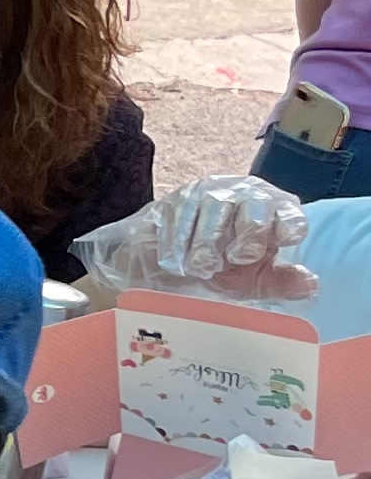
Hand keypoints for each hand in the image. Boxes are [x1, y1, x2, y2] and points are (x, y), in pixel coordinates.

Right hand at [77, 173, 315, 305]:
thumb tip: (310, 285)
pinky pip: (180, 218)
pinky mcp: (177, 199)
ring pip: (214, 210)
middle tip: (233, 261)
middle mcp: (244, 193)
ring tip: (202, 269)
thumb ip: (280, 282)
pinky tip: (178, 261)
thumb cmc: (219, 267)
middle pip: (254, 204)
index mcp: (272, 210)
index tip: (276, 248)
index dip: (287, 227)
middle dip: (246, 237)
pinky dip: (179, 247)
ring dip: (207, 248)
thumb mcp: (252, 280)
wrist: (169, 263)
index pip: (289, 211)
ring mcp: (208, 193)